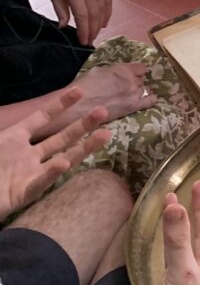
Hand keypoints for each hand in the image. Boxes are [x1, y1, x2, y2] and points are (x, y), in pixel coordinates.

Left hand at [0, 88, 109, 219]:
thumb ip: (3, 130)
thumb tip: (6, 105)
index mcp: (15, 139)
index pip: (43, 118)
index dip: (61, 105)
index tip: (81, 90)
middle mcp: (28, 155)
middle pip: (62, 138)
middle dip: (83, 124)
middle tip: (102, 111)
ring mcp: (29, 174)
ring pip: (62, 158)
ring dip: (84, 147)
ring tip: (105, 135)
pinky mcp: (24, 193)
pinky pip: (40, 182)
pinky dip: (51, 173)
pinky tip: (63, 164)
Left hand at [36, 0, 111, 44]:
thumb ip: (60, 8)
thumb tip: (64, 25)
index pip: (82, 15)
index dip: (84, 30)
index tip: (83, 41)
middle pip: (95, 13)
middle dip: (93, 29)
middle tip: (90, 41)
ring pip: (103, 7)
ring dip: (101, 22)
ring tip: (96, 33)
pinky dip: (108, 11)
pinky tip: (105, 20)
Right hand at [53, 64, 154, 129]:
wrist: (78, 108)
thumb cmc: (83, 88)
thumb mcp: (97, 71)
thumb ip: (113, 71)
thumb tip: (117, 73)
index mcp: (123, 69)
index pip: (141, 67)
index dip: (136, 71)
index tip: (132, 74)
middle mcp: (132, 80)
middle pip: (142, 78)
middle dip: (137, 81)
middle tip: (127, 87)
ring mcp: (134, 93)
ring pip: (146, 89)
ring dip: (140, 90)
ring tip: (132, 95)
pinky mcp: (133, 107)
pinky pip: (150, 101)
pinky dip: (150, 99)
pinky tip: (147, 99)